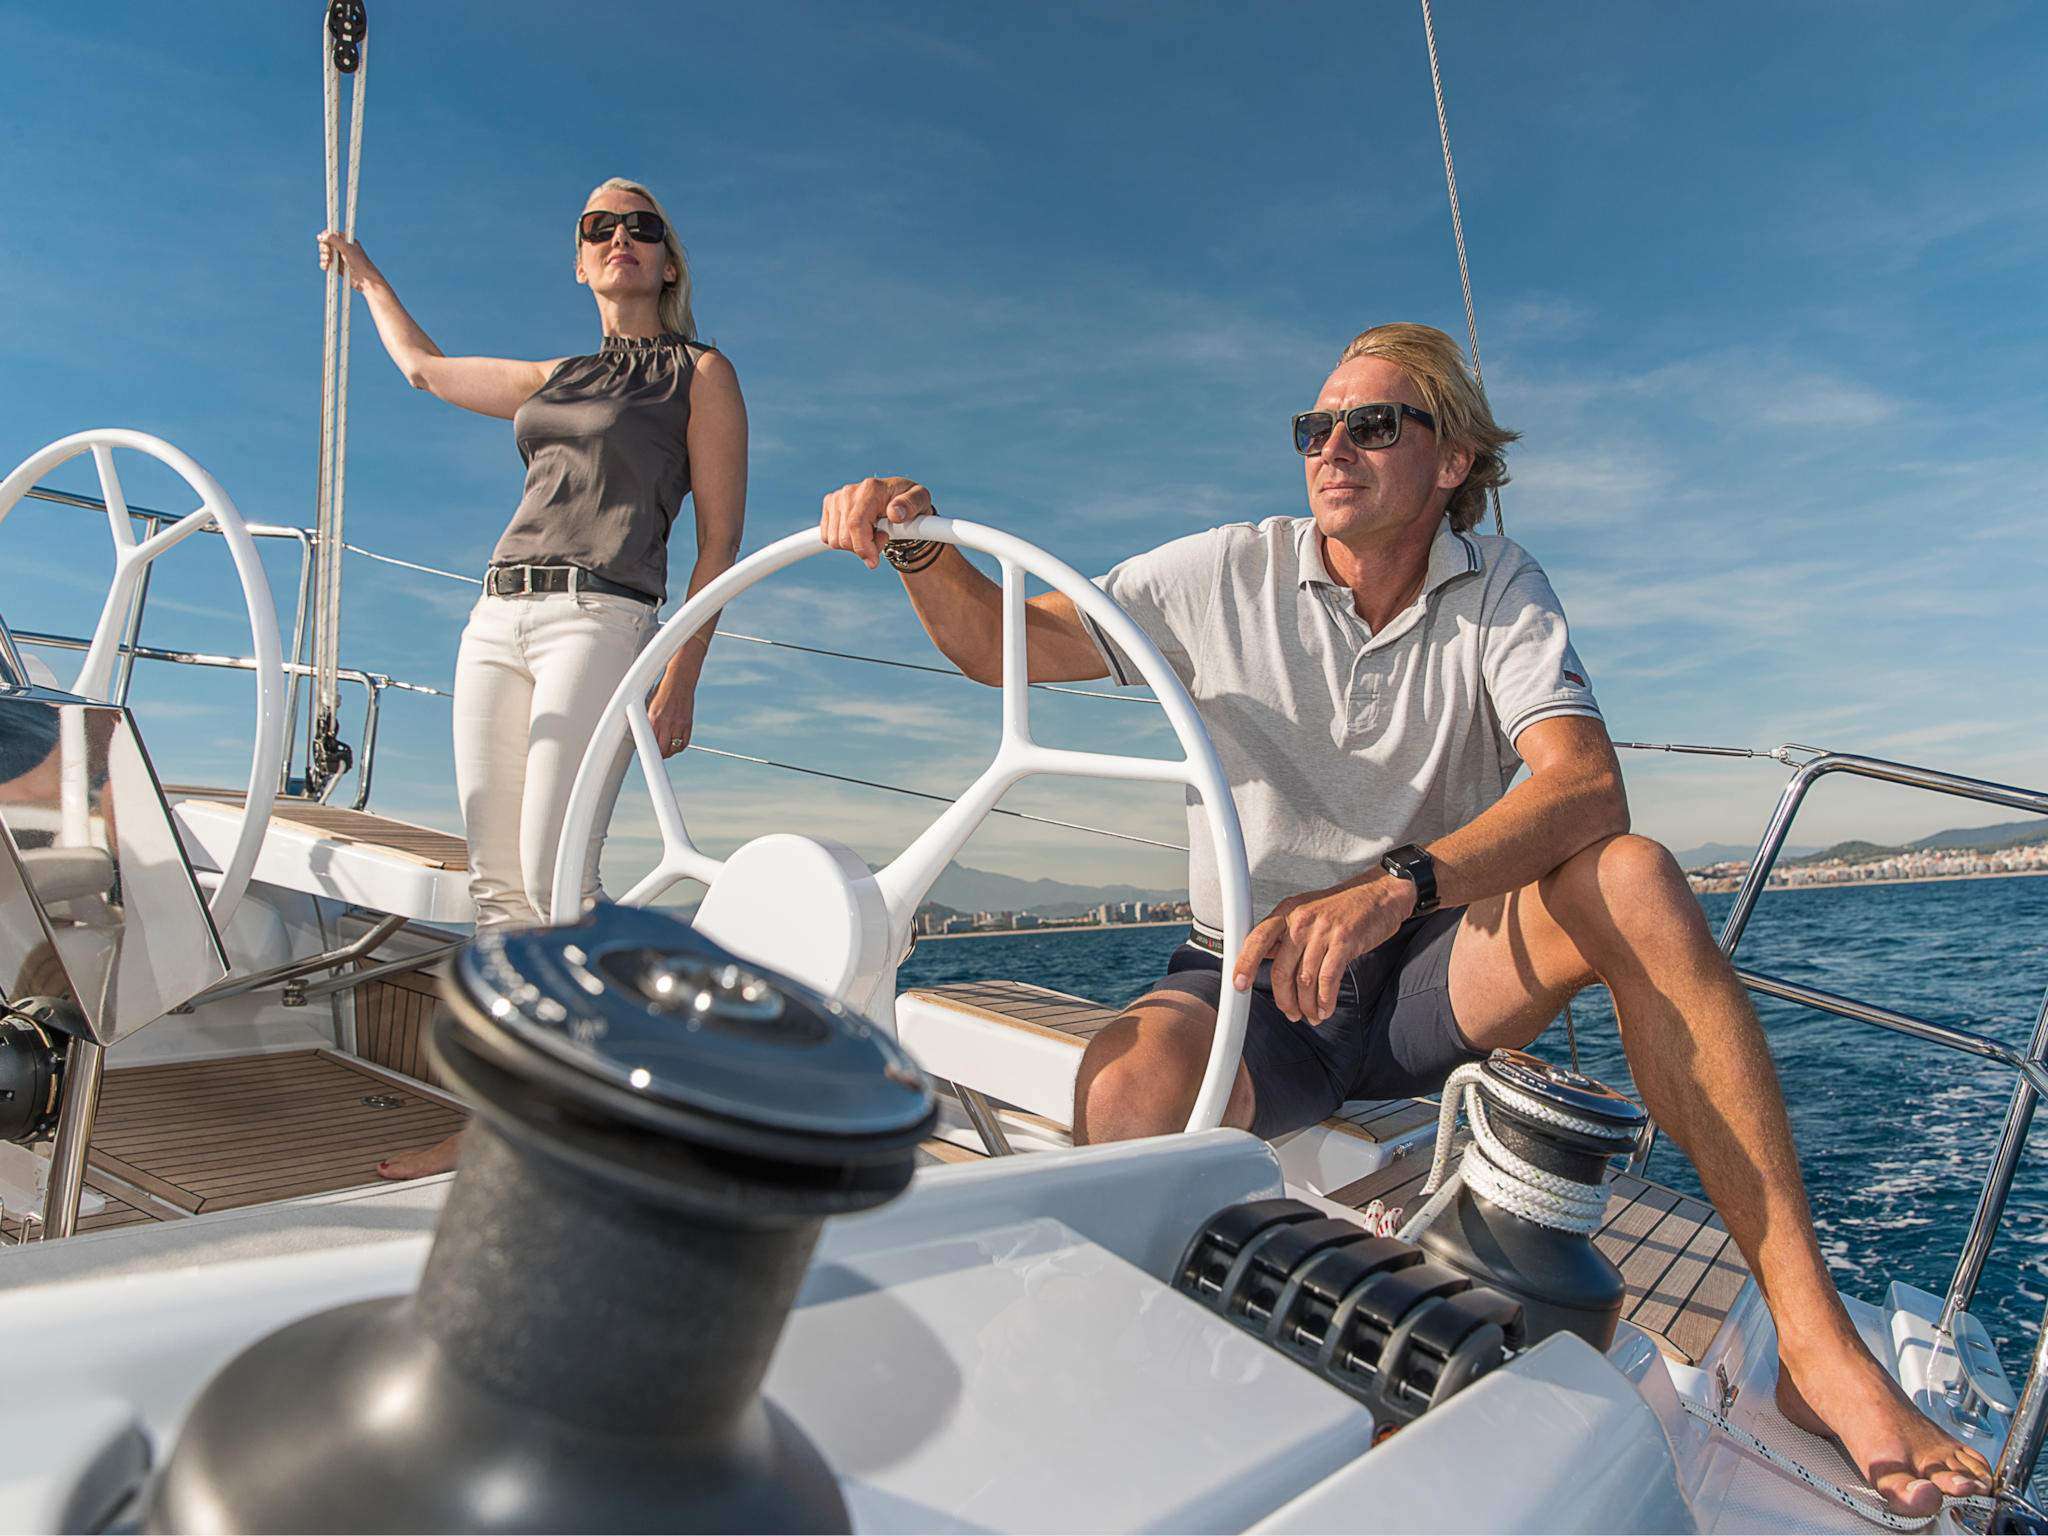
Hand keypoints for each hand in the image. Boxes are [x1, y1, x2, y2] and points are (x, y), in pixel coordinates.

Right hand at [316, 230, 383, 291]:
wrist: (366, 280)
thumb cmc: (360, 263)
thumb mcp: (347, 249)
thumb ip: (334, 240)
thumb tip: (322, 235)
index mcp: (347, 240)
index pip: (332, 234)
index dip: (325, 236)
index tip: (321, 240)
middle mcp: (342, 248)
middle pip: (326, 244)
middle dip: (324, 248)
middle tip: (327, 252)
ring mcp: (339, 258)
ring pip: (325, 254)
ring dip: (323, 257)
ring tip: (328, 261)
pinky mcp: (337, 267)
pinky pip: (326, 264)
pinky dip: (324, 264)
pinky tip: (326, 267)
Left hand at [648, 675, 695, 759]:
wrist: (679, 680)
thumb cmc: (663, 690)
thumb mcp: (650, 704)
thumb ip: (647, 720)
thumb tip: (642, 733)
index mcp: (653, 718)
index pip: (649, 742)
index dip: (646, 751)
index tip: (644, 754)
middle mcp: (666, 723)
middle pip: (662, 749)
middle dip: (658, 754)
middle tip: (655, 755)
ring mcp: (679, 724)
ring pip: (674, 748)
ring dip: (669, 752)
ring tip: (665, 751)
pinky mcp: (688, 724)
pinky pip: (684, 742)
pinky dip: (679, 747)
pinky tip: (675, 745)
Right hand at [820, 476, 931, 569]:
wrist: (897, 501)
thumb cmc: (910, 503)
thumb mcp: (921, 500)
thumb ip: (911, 504)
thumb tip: (895, 513)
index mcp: (870, 488)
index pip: (855, 524)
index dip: (863, 547)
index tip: (874, 562)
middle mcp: (849, 491)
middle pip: (843, 537)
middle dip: (863, 548)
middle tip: (883, 539)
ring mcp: (837, 498)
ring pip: (834, 540)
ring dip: (855, 546)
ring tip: (874, 534)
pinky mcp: (830, 506)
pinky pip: (827, 537)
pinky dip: (844, 542)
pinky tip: (861, 533)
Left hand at [1234, 875, 1417, 1023]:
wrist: (1378, 895)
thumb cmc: (1341, 907)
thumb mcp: (1306, 912)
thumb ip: (1285, 935)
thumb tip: (1263, 958)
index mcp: (1286, 912)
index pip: (1257, 939)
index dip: (1245, 963)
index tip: (1239, 984)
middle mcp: (1301, 920)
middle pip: (1281, 969)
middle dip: (1284, 999)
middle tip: (1291, 1013)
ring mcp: (1323, 931)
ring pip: (1305, 979)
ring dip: (1307, 1004)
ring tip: (1312, 1015)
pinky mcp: (1344, 942)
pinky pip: (1328, 979)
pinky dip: (1325, 1000)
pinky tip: (1325, 1009)